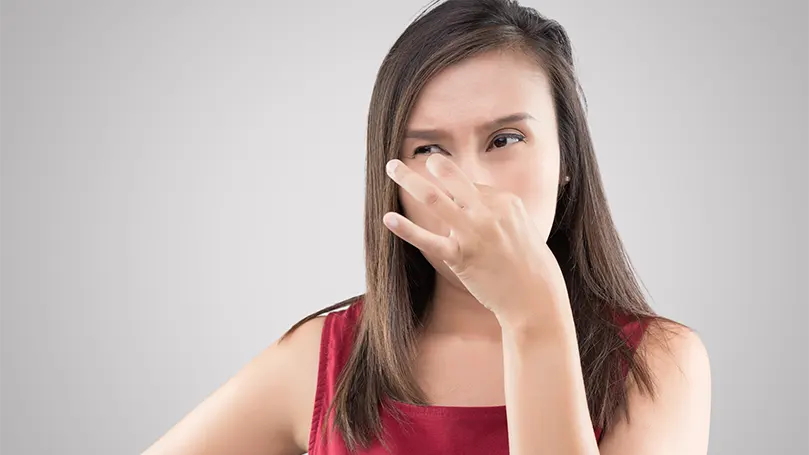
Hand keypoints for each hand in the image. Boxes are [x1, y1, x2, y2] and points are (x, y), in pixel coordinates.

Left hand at [383, 154, 570, 328]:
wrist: (535, 297)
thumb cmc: (528, 263)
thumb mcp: (520, 226)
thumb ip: (495, 211)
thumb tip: (468, 200)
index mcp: (506, 201)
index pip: (472, 186)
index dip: (459, 194)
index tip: (456, 203)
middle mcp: (488, 211)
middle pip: (453, 178)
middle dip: (430, 163)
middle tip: (406, 158)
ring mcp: (473, 233)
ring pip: (434, 199)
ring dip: (409, 181)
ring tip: (391, 167)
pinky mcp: (460, 257)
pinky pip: (429, 240)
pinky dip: (406, 229)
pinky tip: (388, 218)